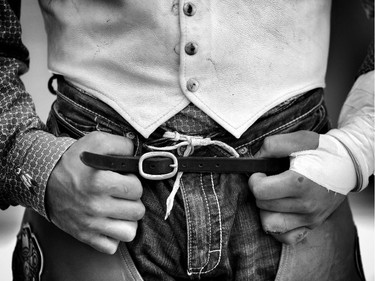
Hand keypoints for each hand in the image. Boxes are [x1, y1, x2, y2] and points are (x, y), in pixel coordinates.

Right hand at [46, 131, 144, 253]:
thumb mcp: (96, 141)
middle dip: (132, 200)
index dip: (133, 182)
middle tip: (121, 194)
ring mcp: (90, 224)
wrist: (43, 179)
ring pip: (129, 231)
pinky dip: (113, 236)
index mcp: (99, 182)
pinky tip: (109, 222)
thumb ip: (122, 145)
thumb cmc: (73, 161)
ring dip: (127, 220)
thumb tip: (139, 157)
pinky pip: (112, 246)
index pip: (137, 189)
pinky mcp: (84, 237)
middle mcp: (95, 206)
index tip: (124, 180)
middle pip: (137, 211)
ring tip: (119, 209)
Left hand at [248, 131, 345, 244]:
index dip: (255, 180)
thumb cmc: (321, 152)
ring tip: (274, 196)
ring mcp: (309, 218)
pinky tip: (279, 212)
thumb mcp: (299, 139)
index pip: (260, 191)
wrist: (346, 165)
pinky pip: (285, 237)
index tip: (262, 173)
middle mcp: (305, 205)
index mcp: (299, 183)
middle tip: (270, 182)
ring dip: (266, 209)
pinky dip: (277, 227)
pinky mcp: (312, 225)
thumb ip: (272, 145)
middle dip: (260, 192)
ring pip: (269, 223)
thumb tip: (254, 159)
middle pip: (262, 205)